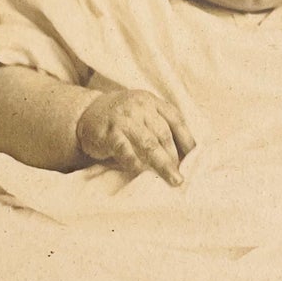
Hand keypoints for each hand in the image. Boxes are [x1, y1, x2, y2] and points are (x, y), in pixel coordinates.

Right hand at [76, 88, 195, 184]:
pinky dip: (136, 163)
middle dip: (175, 157)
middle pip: (164, 134)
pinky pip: (126, 151)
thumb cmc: (123, 118)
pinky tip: (144, 173)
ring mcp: (124, 119)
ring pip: (149, 144)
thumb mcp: (143, 112)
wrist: (87, 112)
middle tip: (182, 175)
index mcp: (152, 102)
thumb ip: (161, 125)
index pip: (176, 120)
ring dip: (163, 164)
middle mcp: (140, 107)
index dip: (187, 140)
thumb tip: (185, 154)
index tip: (195, 158)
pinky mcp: (109, 133)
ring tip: (173, 179)